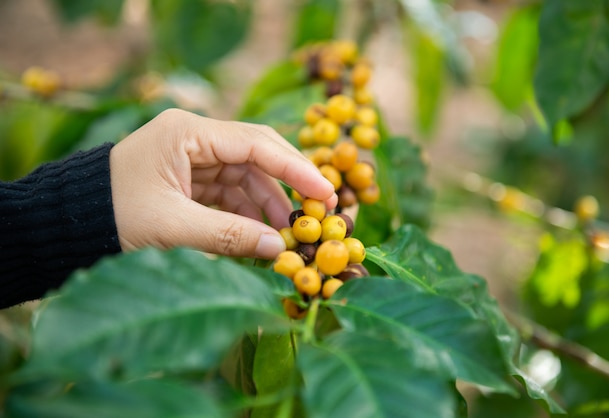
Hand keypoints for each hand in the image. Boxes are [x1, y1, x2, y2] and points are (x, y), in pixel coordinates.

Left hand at [109, 108, 336, 258]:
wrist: (67, 227)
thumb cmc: (111, 219)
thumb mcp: (171, 229)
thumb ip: (229, 236)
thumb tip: (279, 249)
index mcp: (185, 132)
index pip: (255, 143)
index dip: (295, 168)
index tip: (325, 193)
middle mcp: (193, 138)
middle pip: (257, 155)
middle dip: (288, 184)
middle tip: (320, 211)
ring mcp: (193, 158)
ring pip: (247, 177)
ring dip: (269, 205)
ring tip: (289, 236)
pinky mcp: (190, 180)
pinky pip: (231, 193)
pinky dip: (249, 214)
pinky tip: (264, 236)